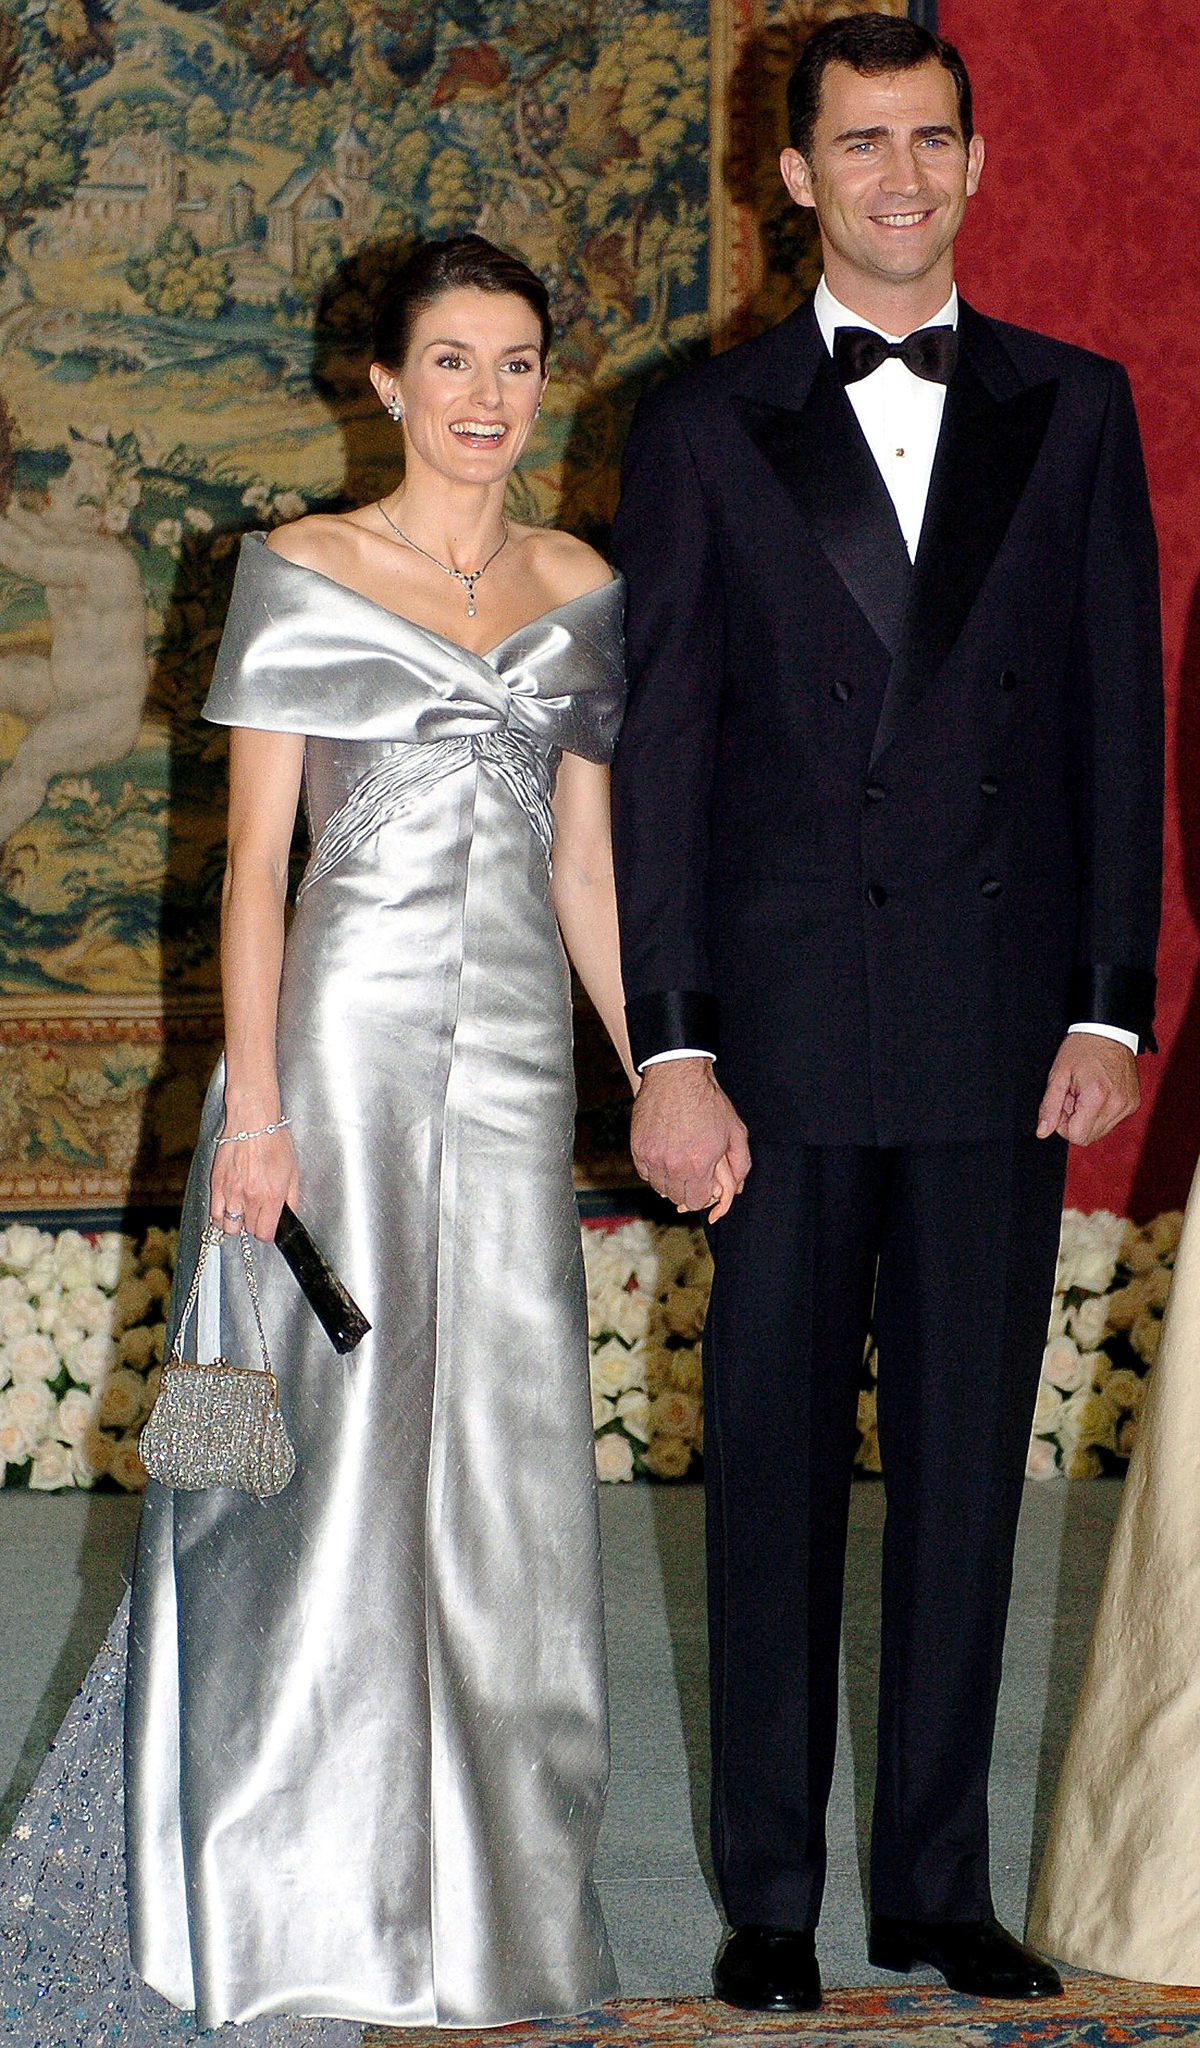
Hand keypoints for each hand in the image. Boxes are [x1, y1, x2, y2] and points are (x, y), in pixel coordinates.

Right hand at [209, 1125, 299, 1240]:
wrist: (252, 1121)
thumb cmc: (274, 1141)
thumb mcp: (293, 1170)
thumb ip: (291, 1198)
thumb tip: (288, 1215)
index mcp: (271, 1196)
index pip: (265, 1233)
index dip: (268, 1233)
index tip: (269, 1228)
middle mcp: (250, 1197)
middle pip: (248, 1230)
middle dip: (254, 1226)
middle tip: (257, 1215)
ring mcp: (230, 1192)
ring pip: (228, 1226)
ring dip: (236, 1223)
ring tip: (242, 1212)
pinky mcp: (216, 1184)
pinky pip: (214, 1213)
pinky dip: (220, 1215)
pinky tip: (227, 1208)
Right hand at [630, 1058, 749, 1219]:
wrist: (677, 1075)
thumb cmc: (708, 1101)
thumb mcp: (735, 1131)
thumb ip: (740, 1163)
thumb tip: (737, 1188)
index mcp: (699, 1165)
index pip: (696, 1202)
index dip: (702, 1194)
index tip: (704, 1182)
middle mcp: (673, 1165)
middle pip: (676, 1197)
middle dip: (687, 1188)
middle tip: (692, 1170)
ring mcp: (653, 1157)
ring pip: (659, 1187)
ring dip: (670, 1180)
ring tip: (679, 1160)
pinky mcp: (638, 1148)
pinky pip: (644, 1172)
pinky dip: (654, 1169)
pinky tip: (664, 1154)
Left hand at [1036, 1034, 1139, 1145]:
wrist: (1109, 1030)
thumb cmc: (1082, 1048)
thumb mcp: (1058, 1074)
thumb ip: (1049, 1106)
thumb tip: (1042, 1132)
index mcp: (1097, 1098)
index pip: (1077, 1136)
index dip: (1063, 1125)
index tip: (1063, 1104)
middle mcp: (1117, 1105)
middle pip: (1089, 1137)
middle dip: (1076, 1121)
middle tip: (1073, 1096)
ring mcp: (1128, 1105)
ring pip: (1101, 1131)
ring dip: (1088, 1117)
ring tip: (1085, 1092)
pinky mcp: (1133, 1103)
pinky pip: (1112, 1121)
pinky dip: (1101, 1112)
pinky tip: (1098, 1091)